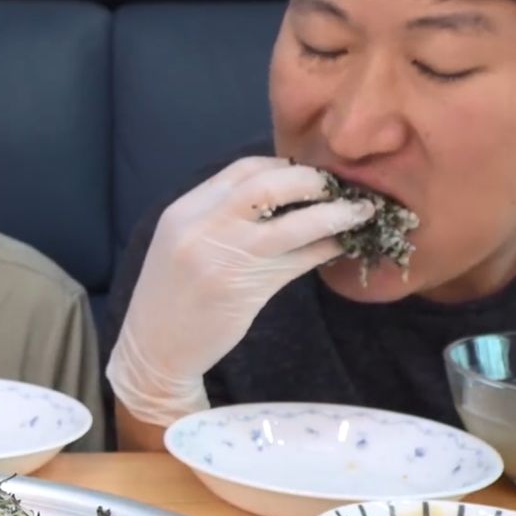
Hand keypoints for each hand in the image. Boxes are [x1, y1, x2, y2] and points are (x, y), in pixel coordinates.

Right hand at [106, 157, 374, 426]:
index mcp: (185, 211)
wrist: (153, 349)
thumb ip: (220, 217)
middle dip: (312, 181)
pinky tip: (341, 247)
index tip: (306, 175)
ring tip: (362, 212)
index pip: (243, 170)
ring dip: (334, 214)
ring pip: (293, 223)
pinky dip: (325, 249)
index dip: (283, 166)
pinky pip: (298, 260)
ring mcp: (223, 257)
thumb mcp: (183, 245)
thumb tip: (283, 194)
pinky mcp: (245, 288)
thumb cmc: (172, 296)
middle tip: (339, 186)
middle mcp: (202, 226)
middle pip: (270, 184)